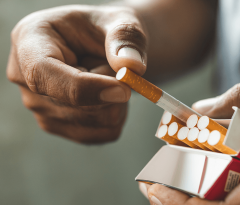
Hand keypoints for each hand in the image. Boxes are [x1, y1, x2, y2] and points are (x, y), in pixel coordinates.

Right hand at [7, 5, 147, 143]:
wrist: (106, 45)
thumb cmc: (106, 28)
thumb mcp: (120, 21)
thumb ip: (125, 38)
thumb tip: (131, 66)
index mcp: (30, 41)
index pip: (44, 74)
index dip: (84, 88)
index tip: (124, 90)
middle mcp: (26, 78)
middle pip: (74, 105)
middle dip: (111, 88)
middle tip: (116, 64)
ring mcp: (39, 106)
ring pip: (95, 122)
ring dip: (117, 101)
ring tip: (108, 75)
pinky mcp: (59, 125)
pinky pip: (104, 133)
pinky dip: (119, 115)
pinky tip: (110, 94)